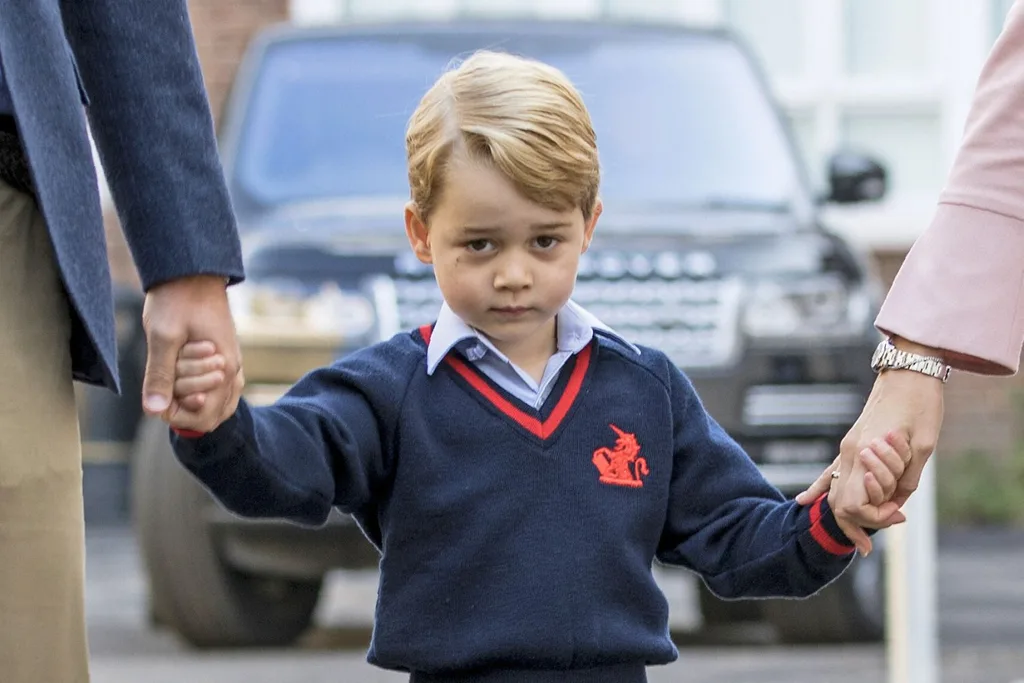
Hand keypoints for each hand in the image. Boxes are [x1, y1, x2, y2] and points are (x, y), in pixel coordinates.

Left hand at [141, 275, 243, 432]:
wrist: (192, 271)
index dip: (177, 414)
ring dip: (192, 397)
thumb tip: (154, 411)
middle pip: (213, 415)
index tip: (158, 394)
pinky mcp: (226, 356)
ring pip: (219, 403)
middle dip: (184, 405)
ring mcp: (232, 363)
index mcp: (224, 368)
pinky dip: (200, 388)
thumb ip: (160, 376)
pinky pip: (220, 388)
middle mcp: (234, 370)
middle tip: (168, 376)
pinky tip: (183, 376)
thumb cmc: (177, 300)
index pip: (205, 417)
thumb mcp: (162, 337)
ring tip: (174, 375)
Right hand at [797, 366, 943, 553]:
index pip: (854, 503)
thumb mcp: (925, 445)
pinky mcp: (852, 441)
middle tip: (875, 539)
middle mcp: (849, 452)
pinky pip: (829, 471)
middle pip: (839, 502)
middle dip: (857, 524)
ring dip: (845, 514)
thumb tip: (897, 502)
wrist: (909, 370)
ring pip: (833, 489)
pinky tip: (802, 501)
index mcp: (865, 452)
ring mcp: (847, 446)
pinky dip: (818, 489)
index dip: (873, 518)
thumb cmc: (921, 404)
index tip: (897, 518)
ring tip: (858, 537)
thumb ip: (907, 477)